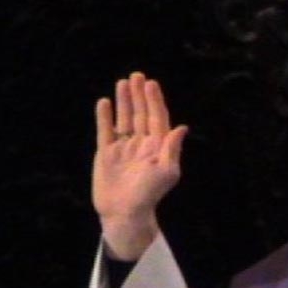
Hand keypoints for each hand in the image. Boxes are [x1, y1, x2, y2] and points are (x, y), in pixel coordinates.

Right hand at [93, 72, 187, 259]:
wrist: (125, 212)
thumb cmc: (150, 194)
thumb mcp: (167, 172)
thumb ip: (172, 148)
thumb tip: (182, 127)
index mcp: (158, 146)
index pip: (157, 117)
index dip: (155, 100)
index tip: (151, 83)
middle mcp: (142, 143)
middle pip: (141, 114)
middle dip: (139, 95)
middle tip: (137, 75)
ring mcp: (124, 147)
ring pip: (124, 118)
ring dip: (124, 101)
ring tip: (122, 82)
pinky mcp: (106, 153)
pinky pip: (106, 131)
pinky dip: (105, 117)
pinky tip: (105, 102)